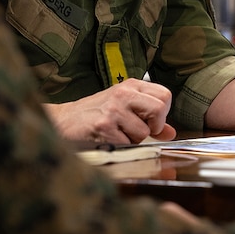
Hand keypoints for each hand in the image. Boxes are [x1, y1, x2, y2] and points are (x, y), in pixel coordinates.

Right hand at [44, 78, 176, 143]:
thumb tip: (170, 132)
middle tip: (138, 130)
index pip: (165, 96)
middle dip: (153, 127)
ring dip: (132, 140)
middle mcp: (123, 94)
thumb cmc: (95, 114)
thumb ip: (148, 118)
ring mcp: (113, 110)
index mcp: (131, 86)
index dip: (162, 114)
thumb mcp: (124, 109)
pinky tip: (107, 139)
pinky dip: (119, 147)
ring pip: (143, 133)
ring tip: (116, 133)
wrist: (63, 121)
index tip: (151, 121)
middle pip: (159, 110)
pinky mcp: (104, 127)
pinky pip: (126, 144)